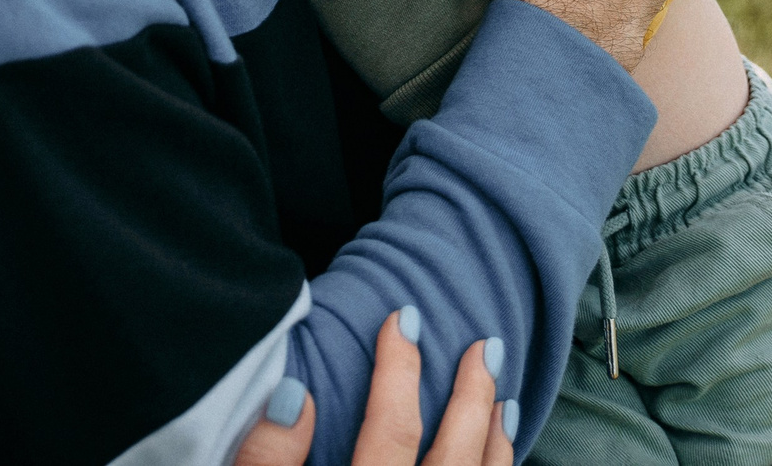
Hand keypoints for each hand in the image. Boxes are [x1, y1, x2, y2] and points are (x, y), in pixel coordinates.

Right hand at [232, 311, 514, 465]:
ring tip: (504, 398)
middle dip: (473, 399)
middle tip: (485, 346)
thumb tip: (293, 395)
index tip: (404, 318)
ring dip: (495, 442)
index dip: (399, 372)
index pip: (391, 433)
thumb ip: (267, 461)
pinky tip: (496, 460)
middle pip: (455, 460)